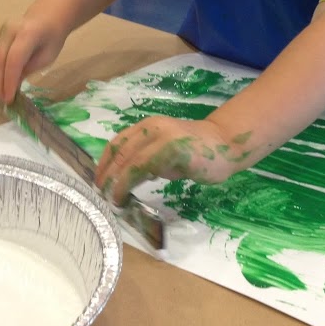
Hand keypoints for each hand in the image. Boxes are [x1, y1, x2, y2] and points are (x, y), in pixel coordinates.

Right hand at [0, 15, 64, 101]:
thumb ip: (29, 69)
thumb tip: (11, 85)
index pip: (14, 59)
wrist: (46, 17)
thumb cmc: (51, 39)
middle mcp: (9, 29)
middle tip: (1, 99)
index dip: (9, 80)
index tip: (9, 98)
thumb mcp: (47, 57)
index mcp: (28, 33)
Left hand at [94, 116, 249, 204]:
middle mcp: (152, 127)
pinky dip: (129, 182)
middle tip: (100, 194)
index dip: (104, 163)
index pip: (117, 143)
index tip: (98, 181)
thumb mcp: (165, 152)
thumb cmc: (196, 151)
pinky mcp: (173, 148)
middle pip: (119, 151)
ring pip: (128, 159)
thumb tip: (127, 179)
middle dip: (106, 175)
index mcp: (148, 127)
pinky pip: (143, 166)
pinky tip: (126, 195)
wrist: (226, 144)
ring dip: (116, 182)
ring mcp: (163, 137)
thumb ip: (147, 161)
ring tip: (111, 199)